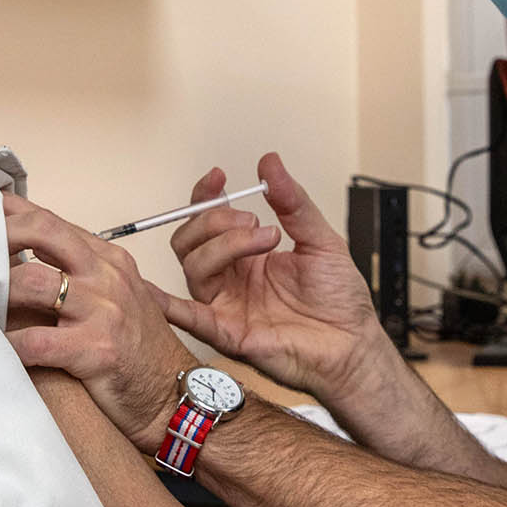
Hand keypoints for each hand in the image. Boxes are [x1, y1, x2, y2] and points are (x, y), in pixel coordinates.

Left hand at [3, 194, 193, 452]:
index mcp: (108, 259)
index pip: (51, 220)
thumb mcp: (115, 298)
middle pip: (41, 232)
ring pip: (31, 282)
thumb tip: (22, 260)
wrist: (176, 396)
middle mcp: (107, 276)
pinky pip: (36, 341)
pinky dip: (9, 344)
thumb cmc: (139, 351)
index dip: (9, 212)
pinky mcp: (96, 350)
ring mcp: (104, 311)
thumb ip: (77, 275)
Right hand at [164, 152, 392, 400]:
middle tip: (255, 219)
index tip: (220, 177)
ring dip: (225, 242)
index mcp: (246, 256)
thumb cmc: (339, 300)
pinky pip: (188, 318)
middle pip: (190, 240)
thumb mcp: (321, 240)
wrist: (354, 344)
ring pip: (194, 266)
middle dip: (215, 220)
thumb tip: (270, 162)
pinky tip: (153, 292)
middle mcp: (230, 279)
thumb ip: (294, 203)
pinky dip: (166, 305)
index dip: (205, 197)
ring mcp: (225, 304)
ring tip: (267, 237)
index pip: (207, 221)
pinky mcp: (228, 333)